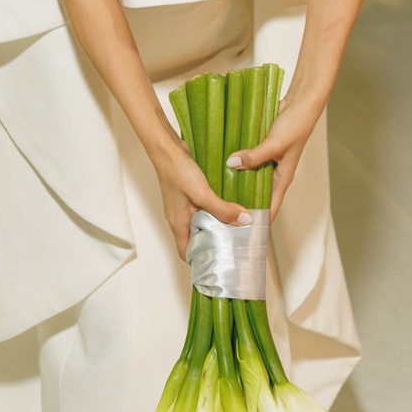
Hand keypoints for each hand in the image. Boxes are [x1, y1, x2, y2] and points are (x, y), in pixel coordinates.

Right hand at [153, 134, 250, 261]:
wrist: (167, 148)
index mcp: (178, 224)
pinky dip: (215, 210)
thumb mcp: (202, 194)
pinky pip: (203, 208)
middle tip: (235, 245)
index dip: (201, 261)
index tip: (220, 263)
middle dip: (214, 244)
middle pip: (197, 238)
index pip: (187, 253)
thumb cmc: (177, 172)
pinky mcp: (188, 194)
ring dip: (217, 225)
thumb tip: (244, 221)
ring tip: (237, 227)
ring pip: (202, 222)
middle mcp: (179, 218)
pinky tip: (229, 205)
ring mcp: (183, 206)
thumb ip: (222, 209)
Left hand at [225, 97, 318, 220]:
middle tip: (222, 215)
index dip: (258, 221)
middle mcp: (275, 173)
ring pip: (251, 178)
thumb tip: (232, 164)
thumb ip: (255, 155)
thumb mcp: (275, 144)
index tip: (243, 234)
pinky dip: (237, 164)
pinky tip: (221, 166)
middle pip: (257, 195)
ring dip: (238, 183)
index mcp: (283, 178)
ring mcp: (268, 160)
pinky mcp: (262, 148)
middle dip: (243, 206)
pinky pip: (248, 160)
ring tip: (216, 193)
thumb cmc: (296, 126)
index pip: (270, 207)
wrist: (301, 103)